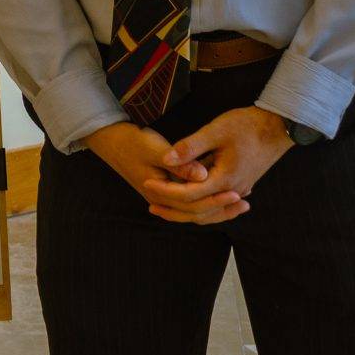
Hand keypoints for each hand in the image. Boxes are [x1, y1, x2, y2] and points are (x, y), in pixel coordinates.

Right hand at [82, 121, 244, 220]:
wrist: (109, 140)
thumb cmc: (132, 142)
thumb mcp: (156, 149)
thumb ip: (180, 163)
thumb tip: (205, 174)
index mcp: (160, 192)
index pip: (193, 205)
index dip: (216, 200)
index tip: (237, 192)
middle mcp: (161, 199)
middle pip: (195, 214)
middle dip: (221, 209)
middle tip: (245, 203)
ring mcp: (162, 196)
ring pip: (193, 211)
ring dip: (215, 208)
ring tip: (238, 203)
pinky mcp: (164, 188)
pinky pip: (188, 202)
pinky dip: (205, 200)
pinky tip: (218, 192)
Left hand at [142, 107, 293, 224]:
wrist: (279, 126)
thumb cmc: (248, 125)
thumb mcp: (216, 131)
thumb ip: (190, 147)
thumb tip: (166, 159)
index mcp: (224, 179)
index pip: (188, 194)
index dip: (165, 190)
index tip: (146, 182)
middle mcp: (232, 190)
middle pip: (198, 210)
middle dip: (173, 209)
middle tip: (150, 205)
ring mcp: (238, 190)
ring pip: (209, 210)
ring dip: (187, 211)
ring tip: (166, 207)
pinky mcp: (240, 185)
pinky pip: (217, 203)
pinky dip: (202, 206)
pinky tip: (190, 202)